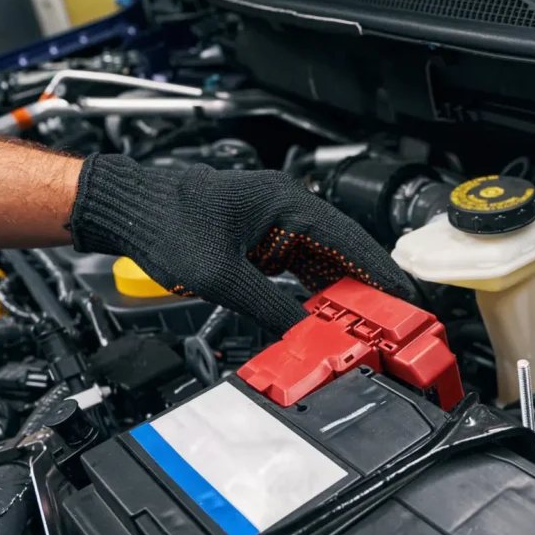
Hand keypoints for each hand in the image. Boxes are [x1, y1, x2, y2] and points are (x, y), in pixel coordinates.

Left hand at [68, 154, 416, 333]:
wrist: (131, 211)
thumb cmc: (166, 224)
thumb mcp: (221, 276)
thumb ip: (268, 307)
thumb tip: (302, 332)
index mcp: (285, 203)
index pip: (348, 240)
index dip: (379, 272)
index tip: (403, 297)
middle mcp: (284, 207)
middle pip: (340, 252)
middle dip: (364, 287)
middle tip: (388, 319)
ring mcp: (272, 223)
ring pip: (320, 261)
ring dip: (338, 291)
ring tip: (361, 322)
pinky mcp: (258, 240)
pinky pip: (297, 266)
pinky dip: (311, 290)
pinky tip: (321, 312)